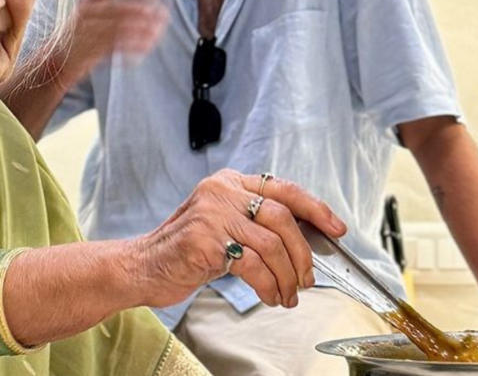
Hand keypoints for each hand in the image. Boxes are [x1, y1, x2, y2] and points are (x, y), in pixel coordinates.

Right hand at [57, 0, 168, 85]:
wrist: (55, 59)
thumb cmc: (76, 28)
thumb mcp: (87, 1)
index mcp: (89, 2)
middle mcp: (87, 16)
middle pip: (120, 10)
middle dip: (145, 10)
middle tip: (164, 11)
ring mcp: (88, 34)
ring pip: (120, 29)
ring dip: (142, 30)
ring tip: (159, 30)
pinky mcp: (90, 53)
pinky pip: (115, 48)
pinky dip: (132, 47)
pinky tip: (146, 47)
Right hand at [133, 170, 346, 309]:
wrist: (141, 267)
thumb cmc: (184, 250)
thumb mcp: (222, 225)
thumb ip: (255, 223)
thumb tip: (303, 243)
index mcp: (229, 182)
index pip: (284, 189)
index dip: (316, 208)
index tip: (336, 227)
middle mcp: (222, 192)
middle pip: (283, 217)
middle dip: (302, 253)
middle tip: (307, 277)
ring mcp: (212, 214)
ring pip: (271, 244)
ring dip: (287, 276)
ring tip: (288, 293)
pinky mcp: (205, 241)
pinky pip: (253, 265)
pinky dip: (269, 285)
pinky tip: (270, 296)